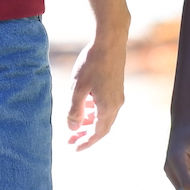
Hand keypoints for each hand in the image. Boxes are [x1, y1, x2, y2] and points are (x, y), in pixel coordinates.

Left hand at [66, 31, 125, 150]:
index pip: (97, 133)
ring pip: (104, 116)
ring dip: (90, 123)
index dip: (86, 142)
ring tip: (75, 125)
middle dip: (86, 135)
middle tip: (71, 140)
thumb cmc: (92, 63)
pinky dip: (94, 111)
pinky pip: (105, 106)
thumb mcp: (78, 88)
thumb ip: (74, 111)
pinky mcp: (117, 87)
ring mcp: (118, 95)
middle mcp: (116, 104)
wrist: (110, 41)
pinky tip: (84, 106)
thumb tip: (73, 129)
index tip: (74, 148)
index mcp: (107, 107)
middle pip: (102, 127)